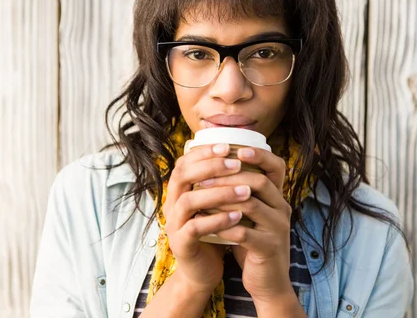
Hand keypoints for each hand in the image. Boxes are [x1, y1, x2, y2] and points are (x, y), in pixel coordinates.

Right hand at [162, 143, 250, 294]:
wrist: (202, 271)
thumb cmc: (211, 232)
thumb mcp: (213, 204)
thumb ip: (217, 183)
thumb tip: (238, 153)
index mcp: (178, 192)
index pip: (184, 163)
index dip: (203, 152)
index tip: (227, 146)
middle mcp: (171, 204)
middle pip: (182, 176)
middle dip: (210, 167)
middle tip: (236, 164)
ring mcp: (174, 224)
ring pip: (188, 201)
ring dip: (218, 193)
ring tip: (245, 191)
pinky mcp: (181, 244)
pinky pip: (195, 228)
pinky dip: (217, 220)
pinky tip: (238, 216)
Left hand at [208, 147, 296, 302]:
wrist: (268, 280)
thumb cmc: (252, 242)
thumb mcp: (250, 214)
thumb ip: (240, 192)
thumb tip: (214, 165)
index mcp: (277, 197)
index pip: (277, 166)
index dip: (259, 155)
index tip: (235, 149)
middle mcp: (282, 209)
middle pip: (259, 181)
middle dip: (229, 176)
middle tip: (203, 177)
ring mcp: (278, 228)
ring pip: (251, 205)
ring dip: (222, 199)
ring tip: (200, 196)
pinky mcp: (269, 248)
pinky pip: (245, 233)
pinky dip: (223, 225)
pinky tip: (205, 223)